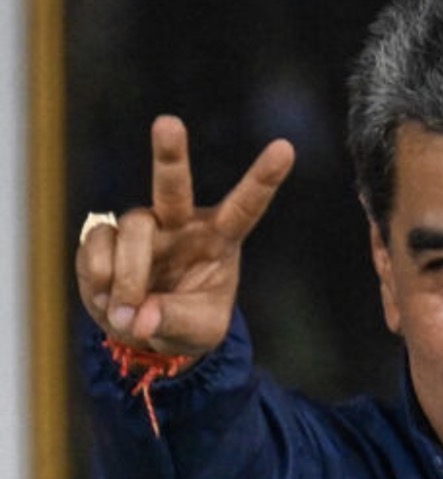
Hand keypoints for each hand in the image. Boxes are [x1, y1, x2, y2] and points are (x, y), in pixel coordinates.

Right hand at [76, 115, 295, 356]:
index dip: (264, 178)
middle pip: (173, 184)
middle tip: (168, 123)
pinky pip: (99, 246)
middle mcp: (181, 223)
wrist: (147, 332)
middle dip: (170, 154)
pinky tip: (108, 300)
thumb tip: (136, 317)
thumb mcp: (199, 332)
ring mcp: (143, 226)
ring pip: (134, 230)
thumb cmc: (188, 323)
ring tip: (127, 311)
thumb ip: (174, 320)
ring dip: (131, 275)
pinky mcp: (104, 235)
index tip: (285, 149)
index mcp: (220, 238)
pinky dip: (101, 279)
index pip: (246, 206)